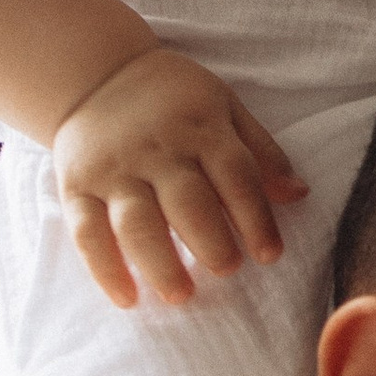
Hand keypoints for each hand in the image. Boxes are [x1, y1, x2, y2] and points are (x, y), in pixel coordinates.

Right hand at [53, 48, 306, 309]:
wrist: (97, 76)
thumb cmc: (174, 100)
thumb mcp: (225, 107)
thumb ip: (261, 151)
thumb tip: (299, 194)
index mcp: (200, 129)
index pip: (235, 176)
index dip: (256, 217)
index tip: (269, 255)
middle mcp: (156, 150)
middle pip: (186, 201)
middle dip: (210, 241)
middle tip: (228, 270)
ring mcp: (113, 170)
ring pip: (136, 223)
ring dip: (159, 263)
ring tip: (182, 295)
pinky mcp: (76, 187)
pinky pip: (87, 232)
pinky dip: (105, 269)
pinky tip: (127, 299)